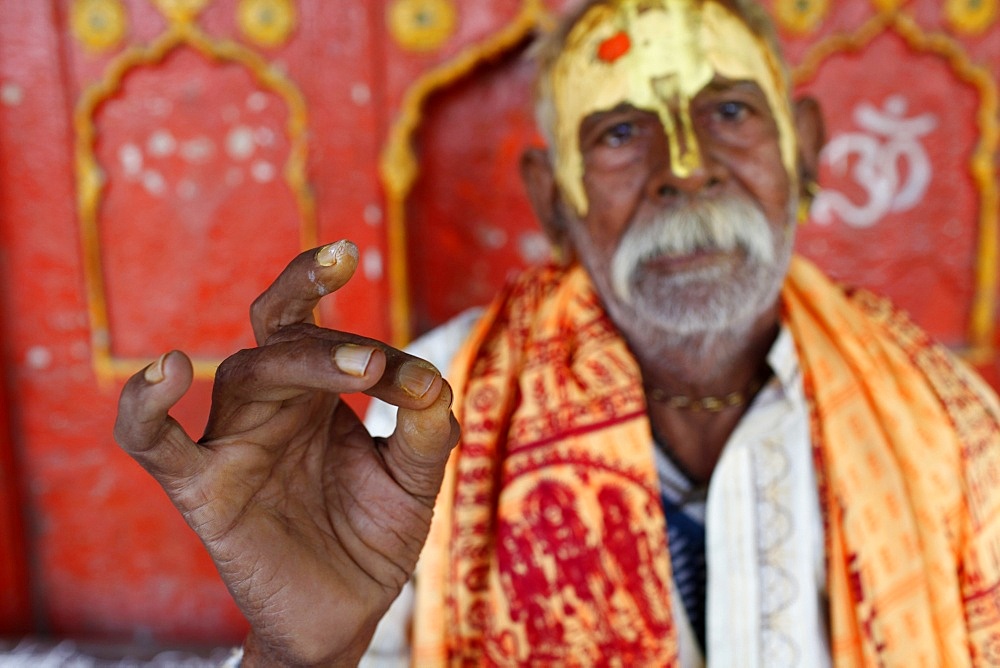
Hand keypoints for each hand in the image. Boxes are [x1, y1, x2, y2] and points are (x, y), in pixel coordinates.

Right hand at [114, 240, 459, 666]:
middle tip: (374, 357)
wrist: (346, 612)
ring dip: (300, 362)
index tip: (423, 386)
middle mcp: (273, 405)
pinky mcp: (201, 490)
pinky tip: (168, 369)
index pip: (335, 341)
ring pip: (246, 375)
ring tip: (359, 369)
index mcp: (319, 394)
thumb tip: (432, 382)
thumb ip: (425, 431)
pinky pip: (153, 442)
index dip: (380, 354)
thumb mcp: (412, 481)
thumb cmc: (372, 535)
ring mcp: (233, 442)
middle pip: (283, 338)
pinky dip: (145, 406)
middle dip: (328, 336)